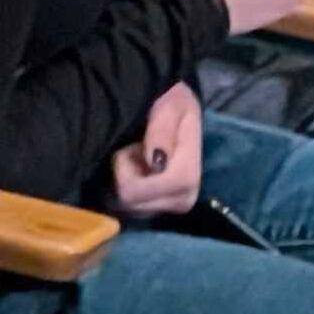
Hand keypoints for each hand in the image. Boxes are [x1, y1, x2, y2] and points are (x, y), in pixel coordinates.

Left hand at [110, 84, 204, 219]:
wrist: (180, 110)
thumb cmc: (173, 104)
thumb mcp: (170, 105)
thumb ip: (162, 130)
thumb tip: (155, 163)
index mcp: (188, 176)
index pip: (139, 191)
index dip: (126, 168)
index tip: (134, 145)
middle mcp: (184, 199)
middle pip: (131, 202)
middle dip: (125, 173)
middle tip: (135, 149)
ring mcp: (173, 207)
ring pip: (129, 206)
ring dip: (127, 178)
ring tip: (138, 156)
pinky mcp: (164, 209)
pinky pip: (133, 207)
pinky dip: (130, 185)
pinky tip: (139, 168)